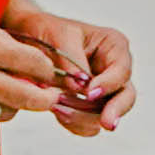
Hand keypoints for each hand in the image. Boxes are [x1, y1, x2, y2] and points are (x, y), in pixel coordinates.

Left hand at [8, 8, 133, 137]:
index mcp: (113, 46)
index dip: (109, 84)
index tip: (90, 93)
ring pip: (106, 114)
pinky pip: (89, 124)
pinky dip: (75, 123)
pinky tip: (59, 112)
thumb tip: (81, 87)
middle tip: (106, 123)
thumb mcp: (59, 36)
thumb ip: (73, 61)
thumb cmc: (47, 30)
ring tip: (58, 108)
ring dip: (84, 117)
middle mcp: (113, 69)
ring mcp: (103, 91)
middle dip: (114, 110)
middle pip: (125, 95)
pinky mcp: (89, 107)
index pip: (121, 70)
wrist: (29, 39)